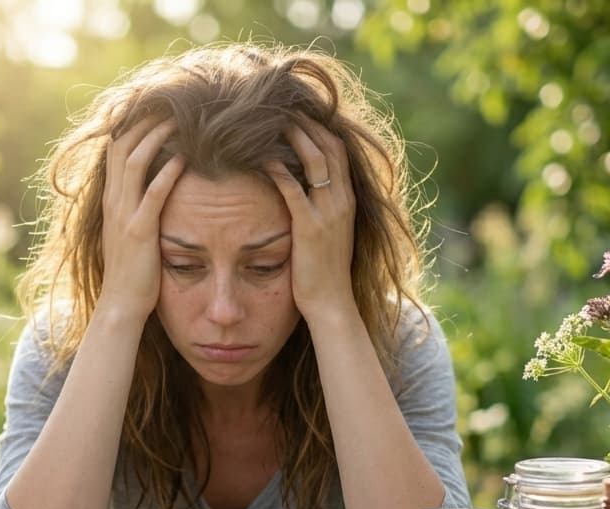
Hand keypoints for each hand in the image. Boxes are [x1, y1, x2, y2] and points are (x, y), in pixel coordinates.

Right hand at [97, 118, 185, 324]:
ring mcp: (124, 214)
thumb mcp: (129, 231)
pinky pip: (154, 193)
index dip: (133, 122)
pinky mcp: (140, 230)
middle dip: (145, 118)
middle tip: (171, 99)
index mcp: (111, 198)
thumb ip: (137, 207)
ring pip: (136, 161)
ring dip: (158, 135)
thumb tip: (156, 188)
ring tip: (181, 117)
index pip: (117, 147)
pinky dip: (169, 172)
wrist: (120, 306)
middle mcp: (113, 200)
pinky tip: (187, 156)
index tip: (155, 104)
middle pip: (124, 143)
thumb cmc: (132, 272)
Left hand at [265, 120, 357, 325]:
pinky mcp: (309, 227)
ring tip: (273, 119)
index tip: (299, 110)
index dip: (320, 126)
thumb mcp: (328, 233)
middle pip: (328, 146)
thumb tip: (302, 191)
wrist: (331, 303)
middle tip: (282, 104)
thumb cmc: (324, 272)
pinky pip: (294, 190)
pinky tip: (263, 157)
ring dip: (294, 136)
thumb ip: (320, 209)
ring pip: (315, 161)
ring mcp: (328, 213)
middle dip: (307, 122)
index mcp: (347, 199)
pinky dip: (279, 170)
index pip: (337, 149)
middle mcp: (341, 201)